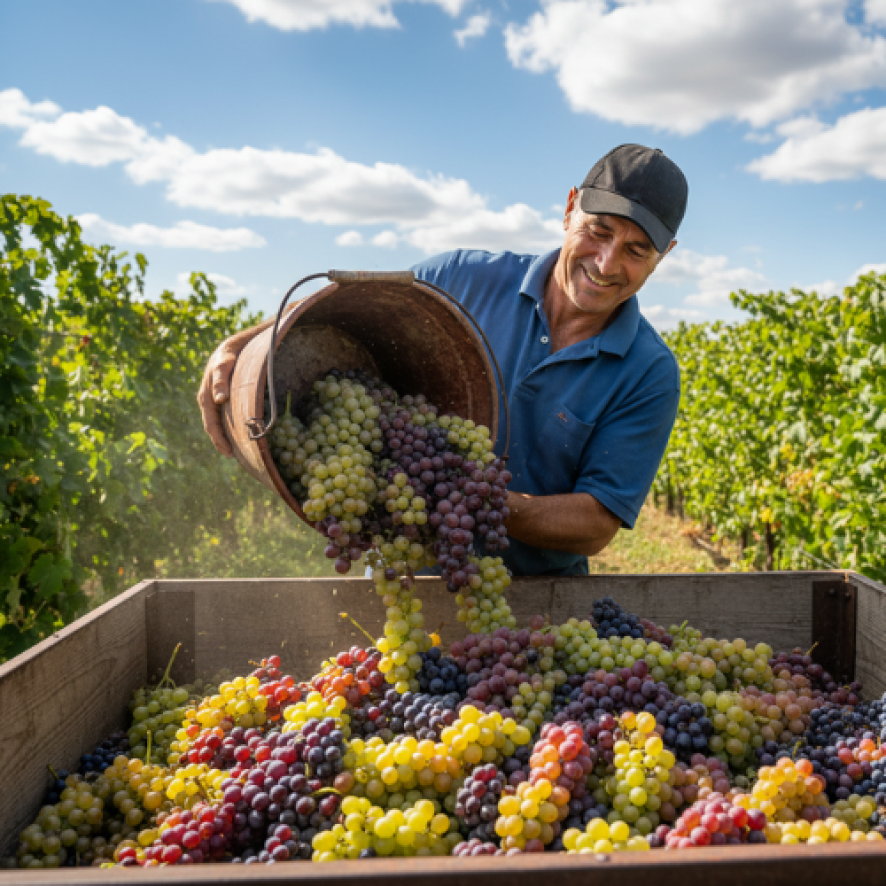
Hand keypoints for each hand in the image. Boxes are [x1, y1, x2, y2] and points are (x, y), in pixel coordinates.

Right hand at [198, 307, 291, 455]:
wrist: (253, 341)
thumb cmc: (271, 332)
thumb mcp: (282, 320)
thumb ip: (299, 310)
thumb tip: (330, 288)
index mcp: (230, 348)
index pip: (222, 364)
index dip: (221, 381)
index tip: (223, 398)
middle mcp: (217, 366)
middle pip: (208, 393)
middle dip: (213, 415)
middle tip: (221, 436)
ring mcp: (213, 383)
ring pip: (208, 410)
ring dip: (215, 432)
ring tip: (228, 453)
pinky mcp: (218, 398)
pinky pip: (215, 418)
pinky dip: (220, 435)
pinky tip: (232, 453)